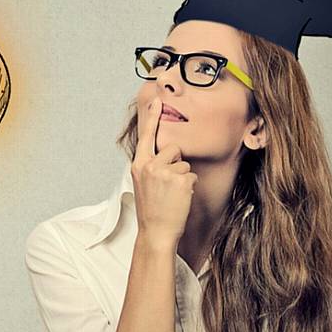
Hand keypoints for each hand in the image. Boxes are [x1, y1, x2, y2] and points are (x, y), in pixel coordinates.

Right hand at [130, 99, 197, 250]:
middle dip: (176, 163)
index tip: (156, 99)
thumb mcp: (143, 183)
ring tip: (172, 195)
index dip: (152, 116)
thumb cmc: (152, 209)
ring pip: (185, 164)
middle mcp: (150, 165)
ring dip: (183, 178)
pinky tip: (180, 199)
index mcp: (139, 164)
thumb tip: (165, 153)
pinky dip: (190, 187)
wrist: (156, 232)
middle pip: (173, 149)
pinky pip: (192, 175)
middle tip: (167, 185)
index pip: (146, 136)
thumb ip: (150, 165)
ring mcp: (165, 172)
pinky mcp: (180, 180)